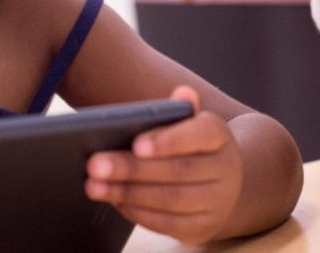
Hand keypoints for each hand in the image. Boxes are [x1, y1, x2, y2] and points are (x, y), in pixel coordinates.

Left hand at [84, 86, 242, 243]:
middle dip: (131, 168)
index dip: (168, 140)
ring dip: (127, 193)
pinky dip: (138, 212)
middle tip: (94, 165)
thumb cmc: (189, 145)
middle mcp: (225, 169)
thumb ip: (178, 110)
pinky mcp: (205, 227)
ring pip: (169, 199)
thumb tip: (183, 93)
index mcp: (219, 135)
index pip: (199, 133)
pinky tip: (115, 201)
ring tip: (94, 185)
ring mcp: (218, 202)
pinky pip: (168, 224)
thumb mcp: (186, 123)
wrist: (220, 181)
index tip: (136, 144)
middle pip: (177, 170)